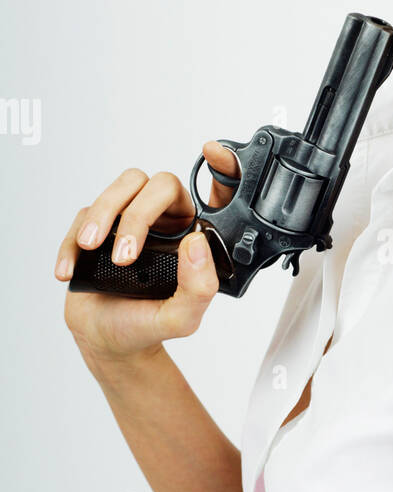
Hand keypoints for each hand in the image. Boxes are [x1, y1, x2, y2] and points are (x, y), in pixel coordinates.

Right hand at [55, 141, 239, 365]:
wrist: (106, 339)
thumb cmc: (147, 324)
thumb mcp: (181, 319)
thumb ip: (198, 288)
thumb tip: (196, 245)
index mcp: (194, 235)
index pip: (214, 193)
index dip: (223, 167)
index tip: (214, 151)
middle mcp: (165, 220)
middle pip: (158, 184)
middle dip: (138, 215)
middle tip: (124, 257)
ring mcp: (129, 219)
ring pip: (122, 187)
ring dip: (105, 213)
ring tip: (94, 250)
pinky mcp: (96, 225)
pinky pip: (84, 213)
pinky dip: (73, 240)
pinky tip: (69, 270)